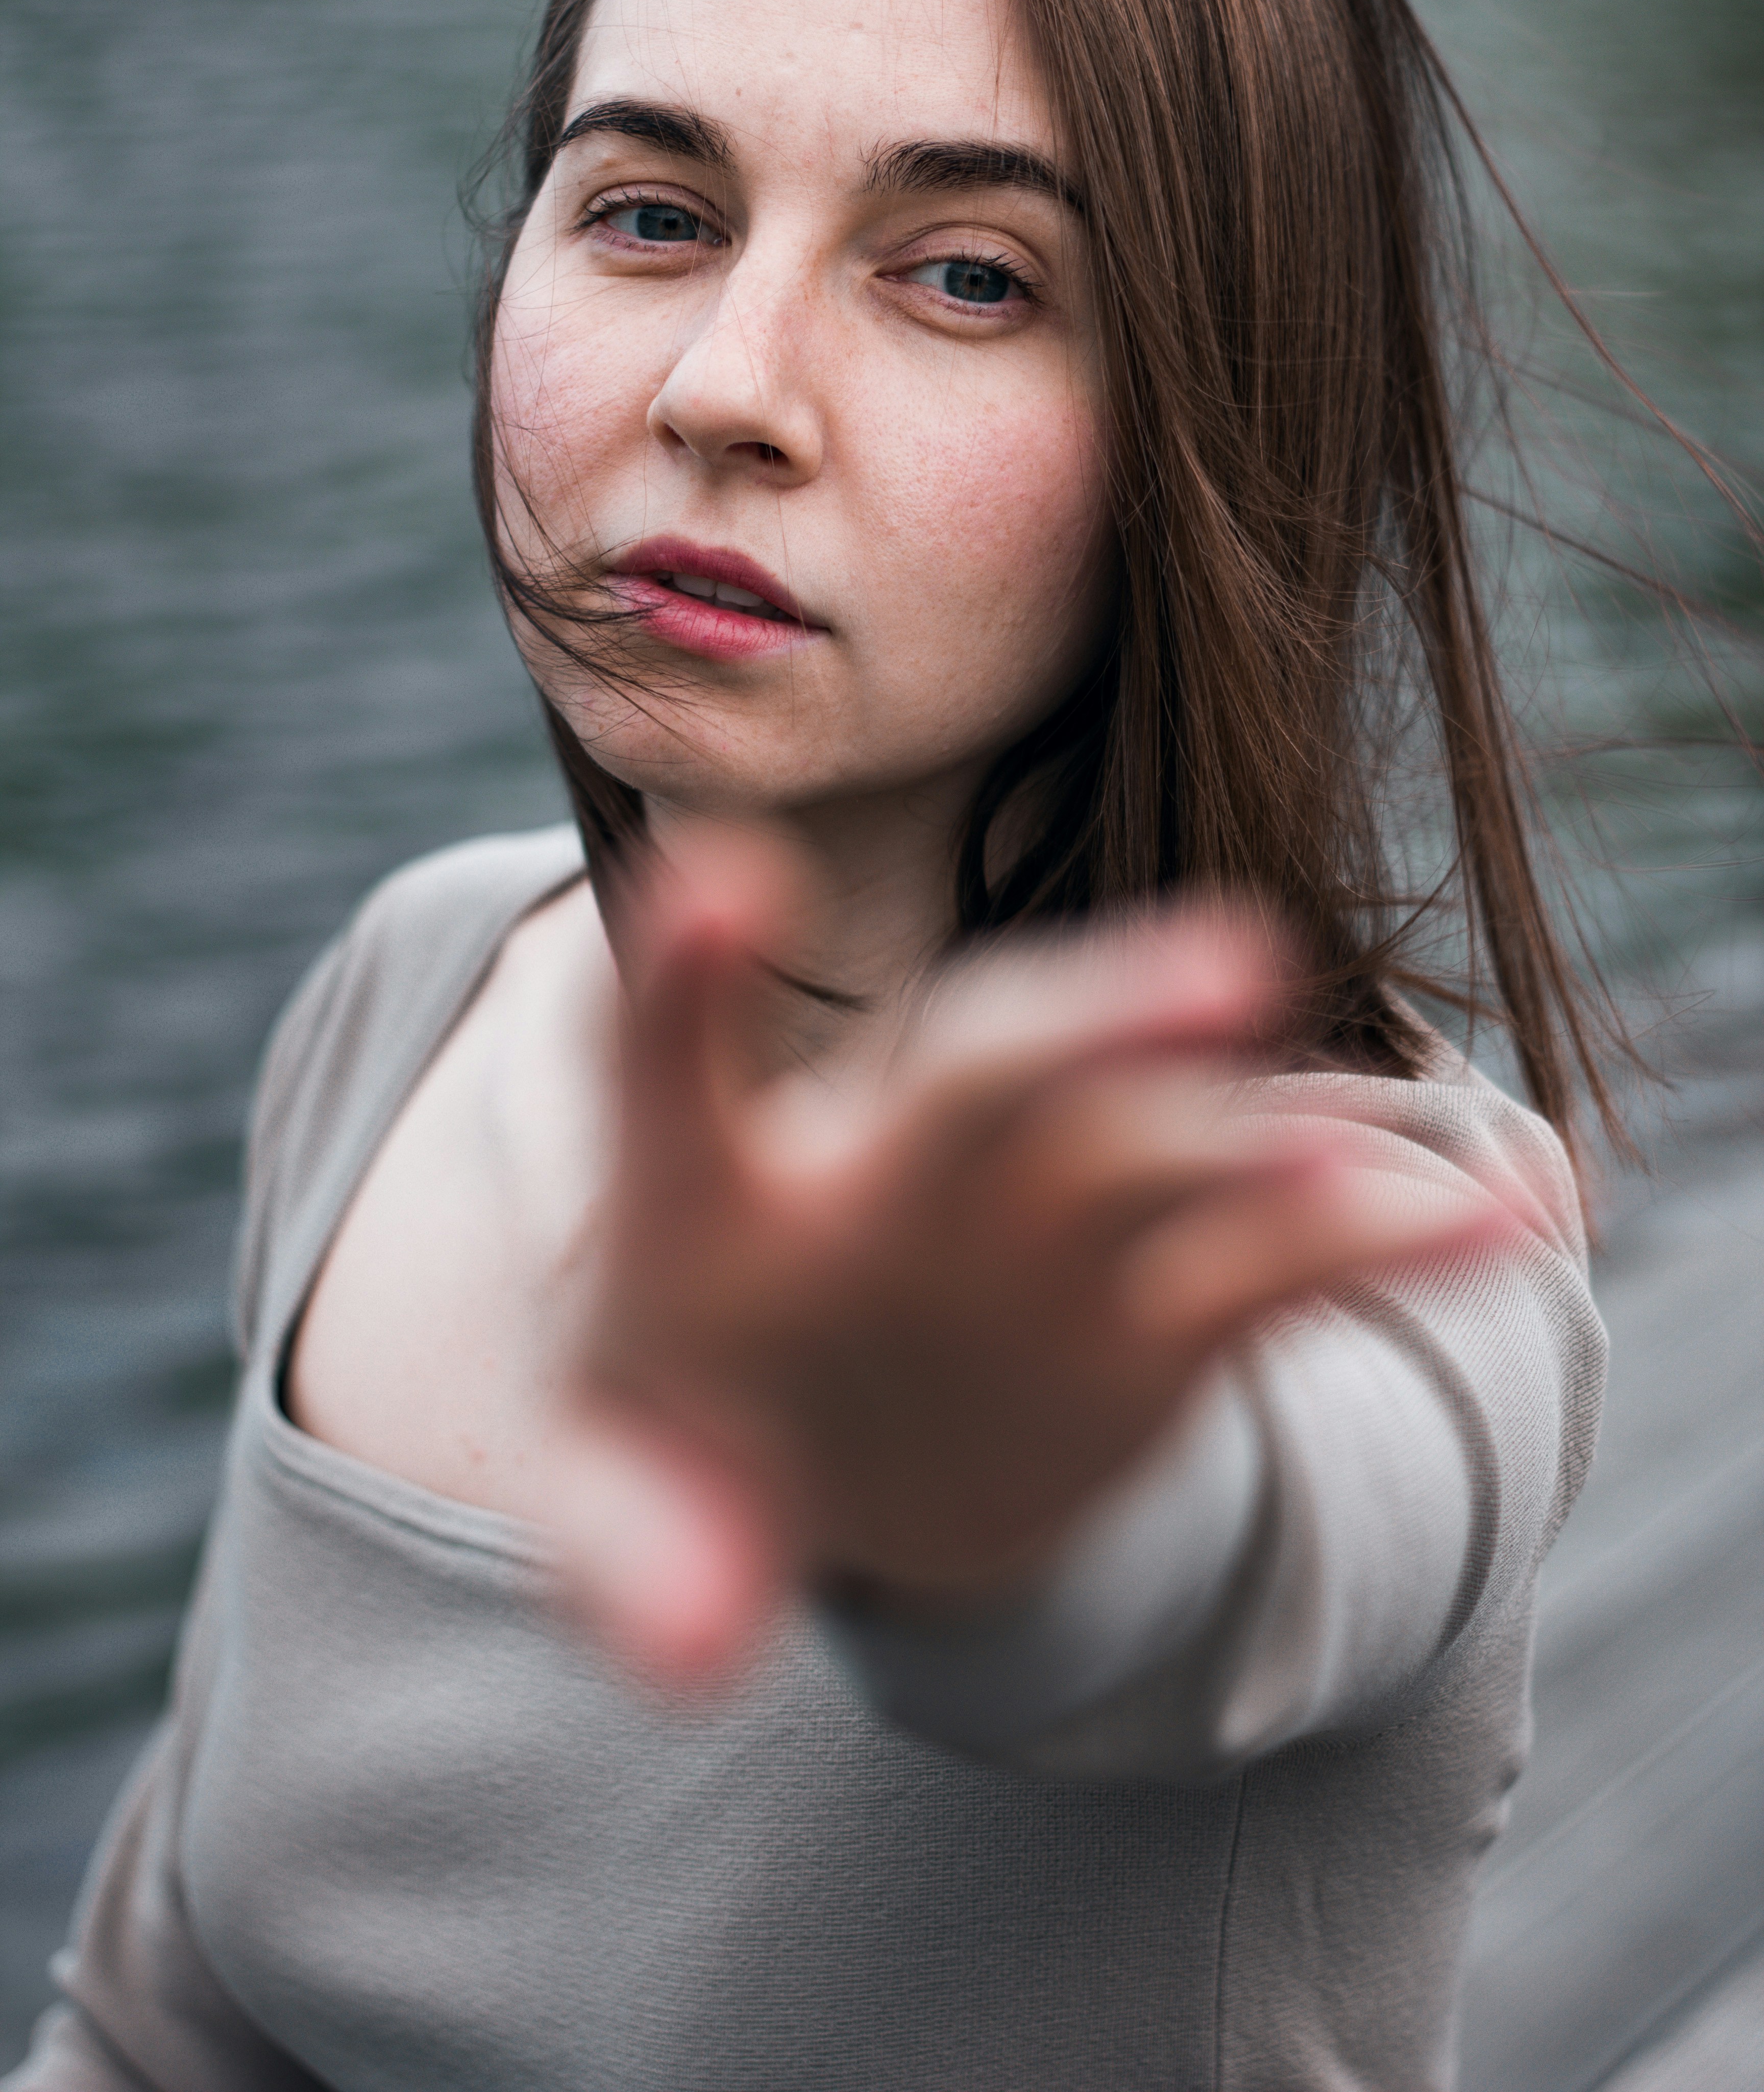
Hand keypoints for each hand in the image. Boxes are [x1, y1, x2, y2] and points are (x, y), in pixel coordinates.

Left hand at [544, 827, 1505, 1686]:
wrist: (824, 1442)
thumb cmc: (694, 1435)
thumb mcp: (625, 1494)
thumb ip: (637, 1553)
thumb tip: (697, 1648)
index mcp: (712, 1201)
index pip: (672, 1070)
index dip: (691, 986)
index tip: (726, 878)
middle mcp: (888, 1172)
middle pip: (986, 1078)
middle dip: (1093, 1024)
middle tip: (1230, 973)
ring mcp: (1032, 1218)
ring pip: (1156, 1152)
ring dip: (1269, 1139)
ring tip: (1376, 1151)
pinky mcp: (1149, 1300)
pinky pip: (1267, 1257)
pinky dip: (1376, 1237)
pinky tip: (1496, 1218)